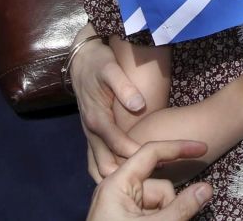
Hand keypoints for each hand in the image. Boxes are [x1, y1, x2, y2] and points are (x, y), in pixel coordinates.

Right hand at [71, 35, 146, 180]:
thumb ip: (124, 87)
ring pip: (100, 168)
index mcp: (96, 118)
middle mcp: (91, 132)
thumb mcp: (110, 68)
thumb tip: (138, 106)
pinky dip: (113, 171)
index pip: (118, 145)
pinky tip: (132, 174)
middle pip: (106, 165)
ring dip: (119, 177)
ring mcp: (91, 136)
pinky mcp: (94, 136)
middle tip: (153, 178)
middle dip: (127, 174)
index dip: (138, 155)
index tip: (161, 161)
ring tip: (145, 182)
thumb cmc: (98, 63)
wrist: (81, 60)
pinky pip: (99, 162)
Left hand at [85, 140, 210, 220]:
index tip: (203, 148)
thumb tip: (207, 189)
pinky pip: (153, 213)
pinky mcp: (127, 218)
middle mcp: (119, 190)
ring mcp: (122, 206)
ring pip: (160, 202)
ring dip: (166, 217)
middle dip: (170, 205)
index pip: (151, 153)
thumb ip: (180, 208)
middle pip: (160, 185)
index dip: (179, 148)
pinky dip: (160, 220)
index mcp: (117, 184)